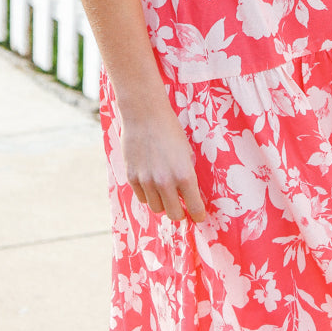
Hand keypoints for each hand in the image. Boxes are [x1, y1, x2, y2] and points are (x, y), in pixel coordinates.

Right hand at [120, 96, 207, 222]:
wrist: (145, 114)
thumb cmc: (171, 131)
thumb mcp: (187, 154)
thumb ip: (187, 177)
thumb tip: (188, 197)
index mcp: (184, 175)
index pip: (194, 209)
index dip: (198, 215)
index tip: (199, 216)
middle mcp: (165, 182)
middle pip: (174, 215)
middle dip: (180, 212)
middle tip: (181, 205)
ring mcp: (146, 181)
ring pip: (156, 208)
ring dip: (163, 202)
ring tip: (165, 189)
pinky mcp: (132, 177)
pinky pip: (142, 198)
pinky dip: (148, 194)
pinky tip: (151, 181)